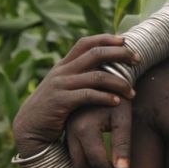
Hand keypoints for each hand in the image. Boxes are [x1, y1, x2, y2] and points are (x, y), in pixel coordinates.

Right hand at [12, 35, 136, 157]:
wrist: (30, 128)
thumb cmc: (55, 108)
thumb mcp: (65, 87)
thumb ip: (80, 76)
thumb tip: (106, 67)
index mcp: (64, 65)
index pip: (86, 43)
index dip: (106, 38)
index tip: (126, 41)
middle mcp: (62, 71)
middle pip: (95, 53)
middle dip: (120, 54)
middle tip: (139, 60)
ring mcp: (60, 85)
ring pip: (97, 76)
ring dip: (119, 83)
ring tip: (132, 92)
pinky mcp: (60, 101)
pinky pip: (88, 95)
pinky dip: (105, 97)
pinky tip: (117, 102)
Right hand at [66, 101, 132, 167]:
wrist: (107, 82)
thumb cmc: (120, 100)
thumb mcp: (124, 120)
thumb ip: (123, 144)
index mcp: (85, 127)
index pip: (96, 160)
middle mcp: (72, 130)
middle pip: (82, 164)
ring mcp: (67, 130)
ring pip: (75, 160)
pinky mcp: (68, 130)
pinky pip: (73, 153)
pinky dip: (86, 163)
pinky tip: (100, 167)